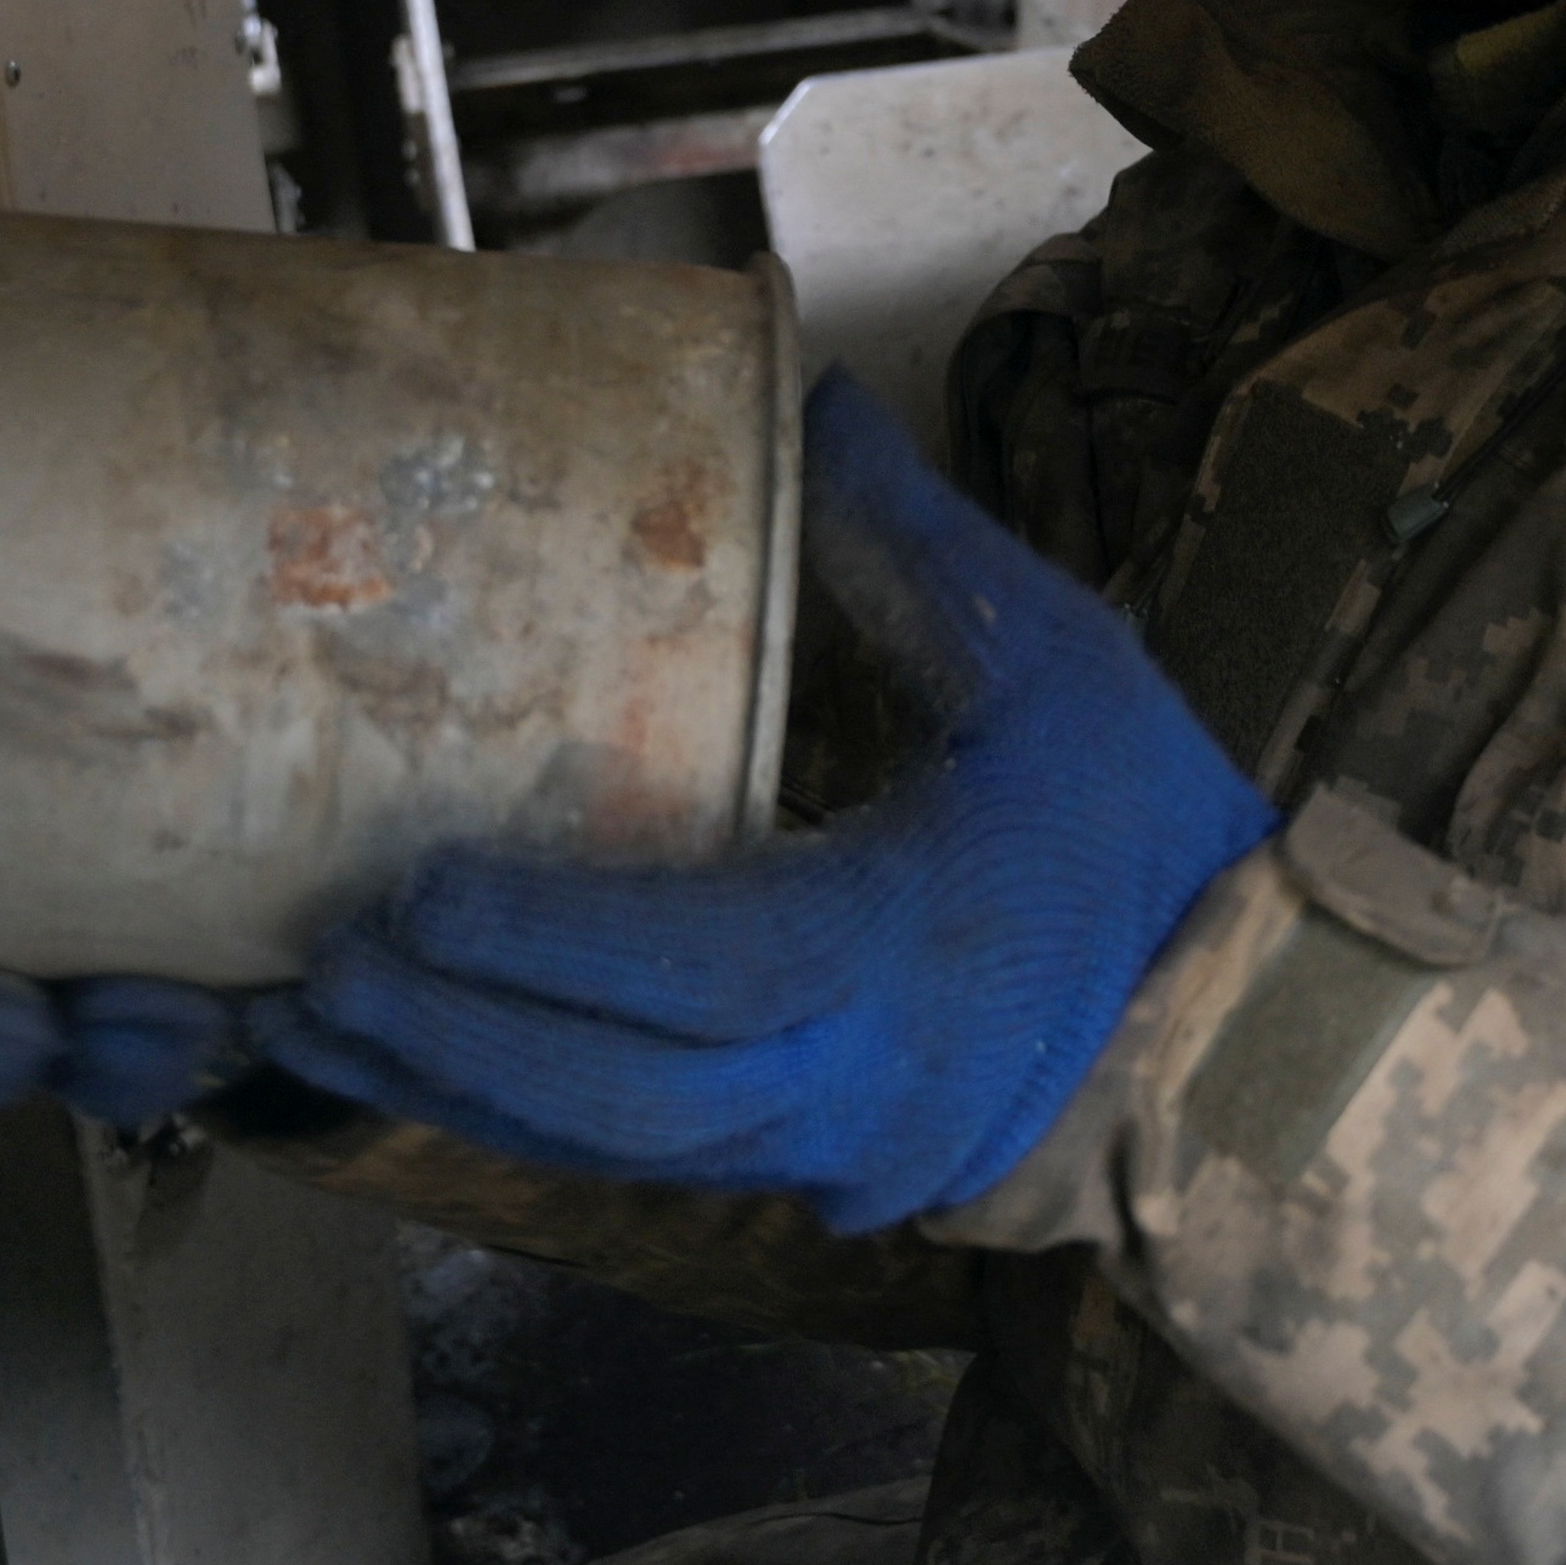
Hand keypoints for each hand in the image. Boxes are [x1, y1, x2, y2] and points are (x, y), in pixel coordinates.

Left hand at [255, 370, 1280, 1228]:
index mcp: (911, 947)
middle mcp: (857, 1078)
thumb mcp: (1062, 663)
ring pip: (617, 1148)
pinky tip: (434, 1064)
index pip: (704, 970)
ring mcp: (836, 1149)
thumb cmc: (1151, 835)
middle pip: (619, 1096)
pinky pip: (649, 1164)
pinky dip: (531, 1117)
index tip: (417, 895)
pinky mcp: (823, 1174)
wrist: (1251, 1026)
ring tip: (317, 1020)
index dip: (550, 945)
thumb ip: (919, 543)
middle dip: (456, 1039)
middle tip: (314, 969)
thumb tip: (812, 391)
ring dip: (463, 1087)